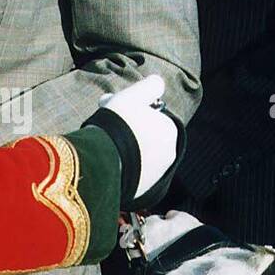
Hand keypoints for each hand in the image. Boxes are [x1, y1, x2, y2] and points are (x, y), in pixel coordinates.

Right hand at [99, 75, 178, 198]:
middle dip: (130, 132)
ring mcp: (157, 175)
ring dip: (128, 151)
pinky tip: (110, 164)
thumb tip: (157, 83)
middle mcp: (169, 154)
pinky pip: (135, 175)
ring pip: (141, 157)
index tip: (116, 111)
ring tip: (107, 149)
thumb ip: (150, 86)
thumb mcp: (133, 96)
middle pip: (147, 138)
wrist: (105, 161)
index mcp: (169, 130)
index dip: (133, 112)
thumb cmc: (119, 125)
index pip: (152, 117)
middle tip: (108, 130)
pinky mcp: (144, 191)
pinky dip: (125, 169)